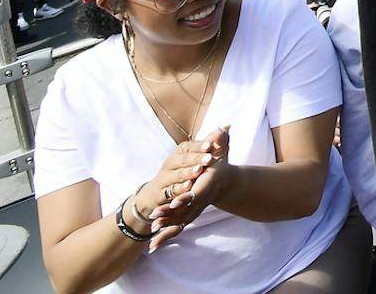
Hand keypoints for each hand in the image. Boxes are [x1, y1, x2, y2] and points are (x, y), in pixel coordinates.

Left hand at [143, 126, 229, 249]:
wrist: (224, 183)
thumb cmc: (219, 165)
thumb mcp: (221, 150)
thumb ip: (220, 140)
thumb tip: (223, 126)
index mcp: (206, 187)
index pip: (195, 193)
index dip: (185, 197)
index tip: (175, 201)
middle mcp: (199, 202)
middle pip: (185, 211)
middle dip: (170, 216)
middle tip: (156, 220)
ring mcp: (193, 211)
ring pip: (178, 223)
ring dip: (166, 230)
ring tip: (152, 238)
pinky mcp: (187, 217)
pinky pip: (175, 229)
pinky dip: (164, 238)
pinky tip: (151, 248)